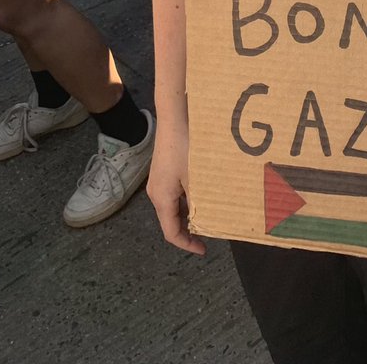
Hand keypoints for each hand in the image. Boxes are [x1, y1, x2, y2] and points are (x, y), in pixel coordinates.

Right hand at [147, 120, 205, 255]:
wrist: (174, 117)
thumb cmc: (185, 148)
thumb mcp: (195, 178)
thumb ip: (200, 200)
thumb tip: (209, 217)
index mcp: (162, 199)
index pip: (171, 232)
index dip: (187, 244)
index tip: (204, 249)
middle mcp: (156, 193)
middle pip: (171, 220)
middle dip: (189, 230)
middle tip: (209, 232)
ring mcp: (159, 181)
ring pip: (174, 206)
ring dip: (190, 213)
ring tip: (209, 214)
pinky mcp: (164, 170)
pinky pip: (175, 193)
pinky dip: (188, 199)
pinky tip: (203, 193)